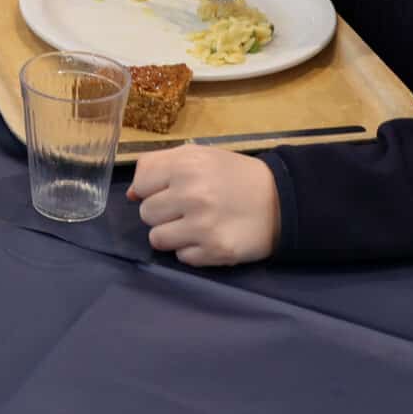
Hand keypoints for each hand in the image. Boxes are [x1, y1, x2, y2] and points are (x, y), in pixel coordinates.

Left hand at [128, 145, 280, 266]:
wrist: (282, 199)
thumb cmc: (233, 175)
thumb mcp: (198, 156)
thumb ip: (158, 166)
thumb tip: (130, 194)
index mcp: (185, 165)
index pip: (140, 185)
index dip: (152, 189)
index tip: (169, 190)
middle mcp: (191, 194)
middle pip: (146, 214)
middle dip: (162, 213)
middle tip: (185, 208)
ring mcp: (203, 225)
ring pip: (157, 239)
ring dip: (172, 235)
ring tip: (194, 225)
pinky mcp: (215, 250)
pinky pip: (182, 257)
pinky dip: (192, 250)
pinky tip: (209, 237)